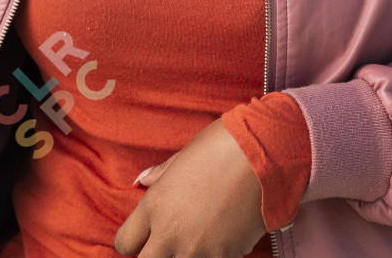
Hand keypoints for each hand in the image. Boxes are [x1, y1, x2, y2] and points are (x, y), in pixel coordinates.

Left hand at [114, 117, 266, 257]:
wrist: (266, 152)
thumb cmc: (224, 144)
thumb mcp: (185, 155)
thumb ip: (161, 174)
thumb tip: (143, 179)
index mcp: (154, 205)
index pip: (124, 243)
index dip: (134, 241)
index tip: (146, 236)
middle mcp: (169, 233)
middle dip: (154, 254)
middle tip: (170, 243)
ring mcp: (196, 249)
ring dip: (186, 255)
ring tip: (200, 238)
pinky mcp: (224, 256)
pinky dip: (215, 255)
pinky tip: (224, 240)